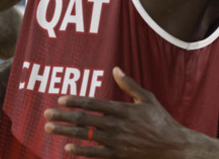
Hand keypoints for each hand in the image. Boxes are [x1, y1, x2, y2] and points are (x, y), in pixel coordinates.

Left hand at [44, 67, 195, 157]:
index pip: (93, 103)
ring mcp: (116, 142)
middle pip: (84, 120)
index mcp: (122, 110)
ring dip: (65, 132)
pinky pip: (94, 154)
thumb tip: (116, 69)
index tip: (61, 99)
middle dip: (63, 116)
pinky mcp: (117, 155)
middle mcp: (116, 125)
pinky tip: (67, 147)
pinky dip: (80, 151)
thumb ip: (130, 85)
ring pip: (85, 136)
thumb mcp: (148, 99)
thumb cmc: (160, 120)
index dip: (75, 101)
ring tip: (49, 129)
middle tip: (46, 114)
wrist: (171, 145)